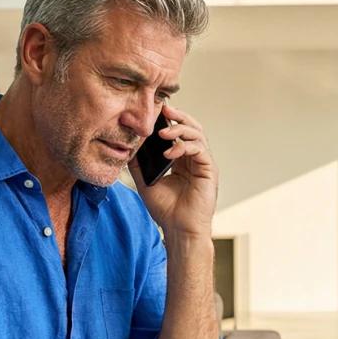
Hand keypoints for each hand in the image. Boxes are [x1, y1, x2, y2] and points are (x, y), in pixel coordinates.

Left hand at [127, 102, 217, 237]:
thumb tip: (127, 145)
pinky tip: (169, 153)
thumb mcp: (145, 181)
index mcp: (182, 160)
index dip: (169, 119)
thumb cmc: (166, 210)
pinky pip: (199, 149)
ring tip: (162, 132)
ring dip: (179, 129)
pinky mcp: (209, 170)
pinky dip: (184, 146)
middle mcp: (194, 159)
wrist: (179, 230)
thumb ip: (139, 164)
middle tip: (163, 108)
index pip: (179, 132)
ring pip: (197, 134)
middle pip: (191, 127)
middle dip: (178, 115)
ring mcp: (203, 164)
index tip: (155, 111)